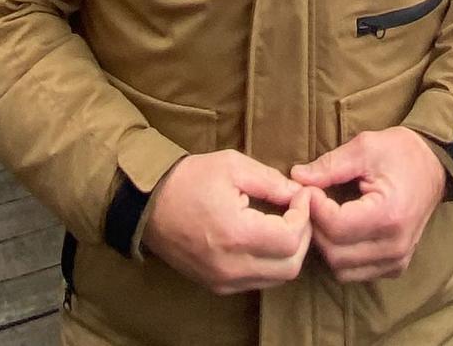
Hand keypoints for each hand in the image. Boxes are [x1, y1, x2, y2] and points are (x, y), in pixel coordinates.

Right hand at [142, 150, 311, 293]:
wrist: (148, 204)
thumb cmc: (190, 179)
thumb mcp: (233, 166)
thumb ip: (271, 181)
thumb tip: (298, 193)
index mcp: (234, 234)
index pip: (290, 239)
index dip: (305, 215)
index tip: (301, 194)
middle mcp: (230, 266)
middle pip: (290, 266)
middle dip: (303, 236)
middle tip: (298, 210)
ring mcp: (222, 281)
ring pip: (277, 278)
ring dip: (289, 251)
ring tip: (284, 222)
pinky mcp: (217, 285)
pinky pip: (258, 281)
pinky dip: (270, 262)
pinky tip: (265, 237)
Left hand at [291, 127, 446, 282]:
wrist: (435, 164)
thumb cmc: (401, 152)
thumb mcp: (365, 147)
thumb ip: (330, 165)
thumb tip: (297, 178)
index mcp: (389, 215)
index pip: (335, 227)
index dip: (314, 209)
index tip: (308, 189)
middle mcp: (395, 245)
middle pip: (335, 253)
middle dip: (316, 227)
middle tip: (313, 202)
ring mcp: (397, 259)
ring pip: (342, 269)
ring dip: (326, 245)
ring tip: (326, 216)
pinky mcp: (395, 266)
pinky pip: (356, 272)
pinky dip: (342, 256)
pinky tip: (342, 230)